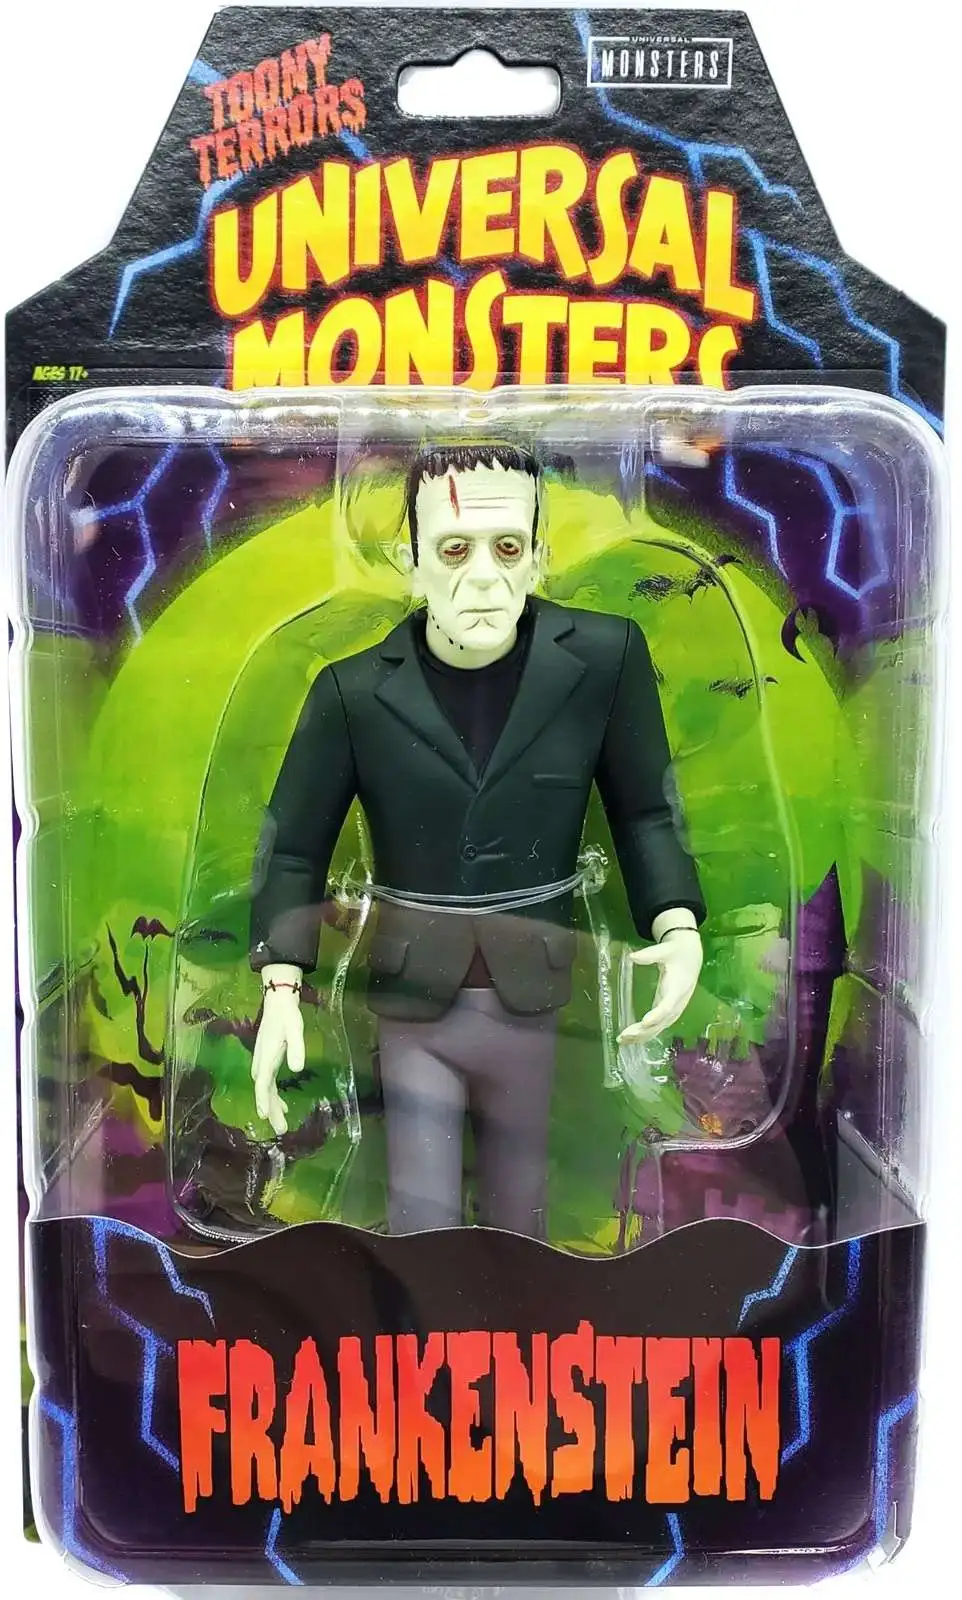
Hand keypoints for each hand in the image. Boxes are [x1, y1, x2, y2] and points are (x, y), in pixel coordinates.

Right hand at [251, 965, 304, 1135]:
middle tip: (281, 1129)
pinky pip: (268, 1083)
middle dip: (270, 1110)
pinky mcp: (267, 1060)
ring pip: (265, 1089)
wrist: (278, 1001)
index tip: (263, 1116)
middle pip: (264, 1090)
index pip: (263, 1082)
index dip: (263, 1099)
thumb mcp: (295, 1029)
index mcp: (267, 1056)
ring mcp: (262, 1061)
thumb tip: (297, 1069)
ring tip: (281, 1124)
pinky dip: (273, 1096)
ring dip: (272, 1105)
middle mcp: (261, 1061)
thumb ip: (297, 1048)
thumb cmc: (287, 1015)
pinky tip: (283, 1106)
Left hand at [617, 928, 702, 1044]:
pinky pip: (658, 1026)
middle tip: (625, 1035)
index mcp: (678, 987)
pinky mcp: (668, 1011)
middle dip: (644, 1031)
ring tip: (623, 1041)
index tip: (644, 1022)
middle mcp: (677, 1002)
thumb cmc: (677, 952)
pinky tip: (631, 1040)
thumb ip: (650, 954)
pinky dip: (645, 1034)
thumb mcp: (665, 950)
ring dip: (642, 1036)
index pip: (668, 1005)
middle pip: (661, 1021)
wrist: (690, 956)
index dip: (657, 1015)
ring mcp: (674, 1009)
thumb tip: (632, 957)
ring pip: (659, 1027)